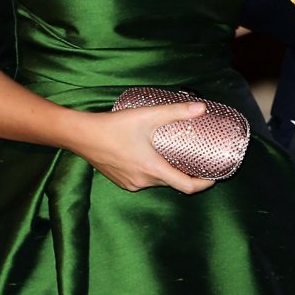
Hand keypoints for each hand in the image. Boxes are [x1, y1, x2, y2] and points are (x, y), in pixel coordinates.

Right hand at [77, 102, 214, 194]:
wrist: (81, 136)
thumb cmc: (113, 126)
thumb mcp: (148, 115)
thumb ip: (176, 111)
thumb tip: (202, 107)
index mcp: (153, 169)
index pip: (187, 187)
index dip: (203, 184)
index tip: (213, 177)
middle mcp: (143, 182)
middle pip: (172, 183)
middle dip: (185, 174)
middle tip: (194, 159)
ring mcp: (131, 184)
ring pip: (157, 181)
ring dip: (167, 172)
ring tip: (173, 156)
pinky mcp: (122, 182)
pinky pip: (143, 180)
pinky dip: (152, 172)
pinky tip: (151, 157)